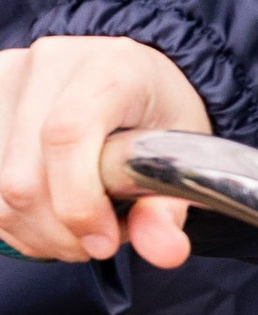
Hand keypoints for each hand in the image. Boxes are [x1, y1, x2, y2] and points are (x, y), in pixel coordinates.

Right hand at [0, 36, 210, 267]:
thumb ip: (170, 206)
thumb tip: (163, 250)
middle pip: (25, 175)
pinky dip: (15, 219)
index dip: (78, 203)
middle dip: (60, 232)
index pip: (68, 135)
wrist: (134, 75)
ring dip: (36, 231)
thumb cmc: (158, 109)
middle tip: (99, 242)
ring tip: (78, 227)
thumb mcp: (184, 153)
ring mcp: (11, 78)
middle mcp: (53, 64)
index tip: (104, 240)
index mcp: (113, 66)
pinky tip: (47, 218)